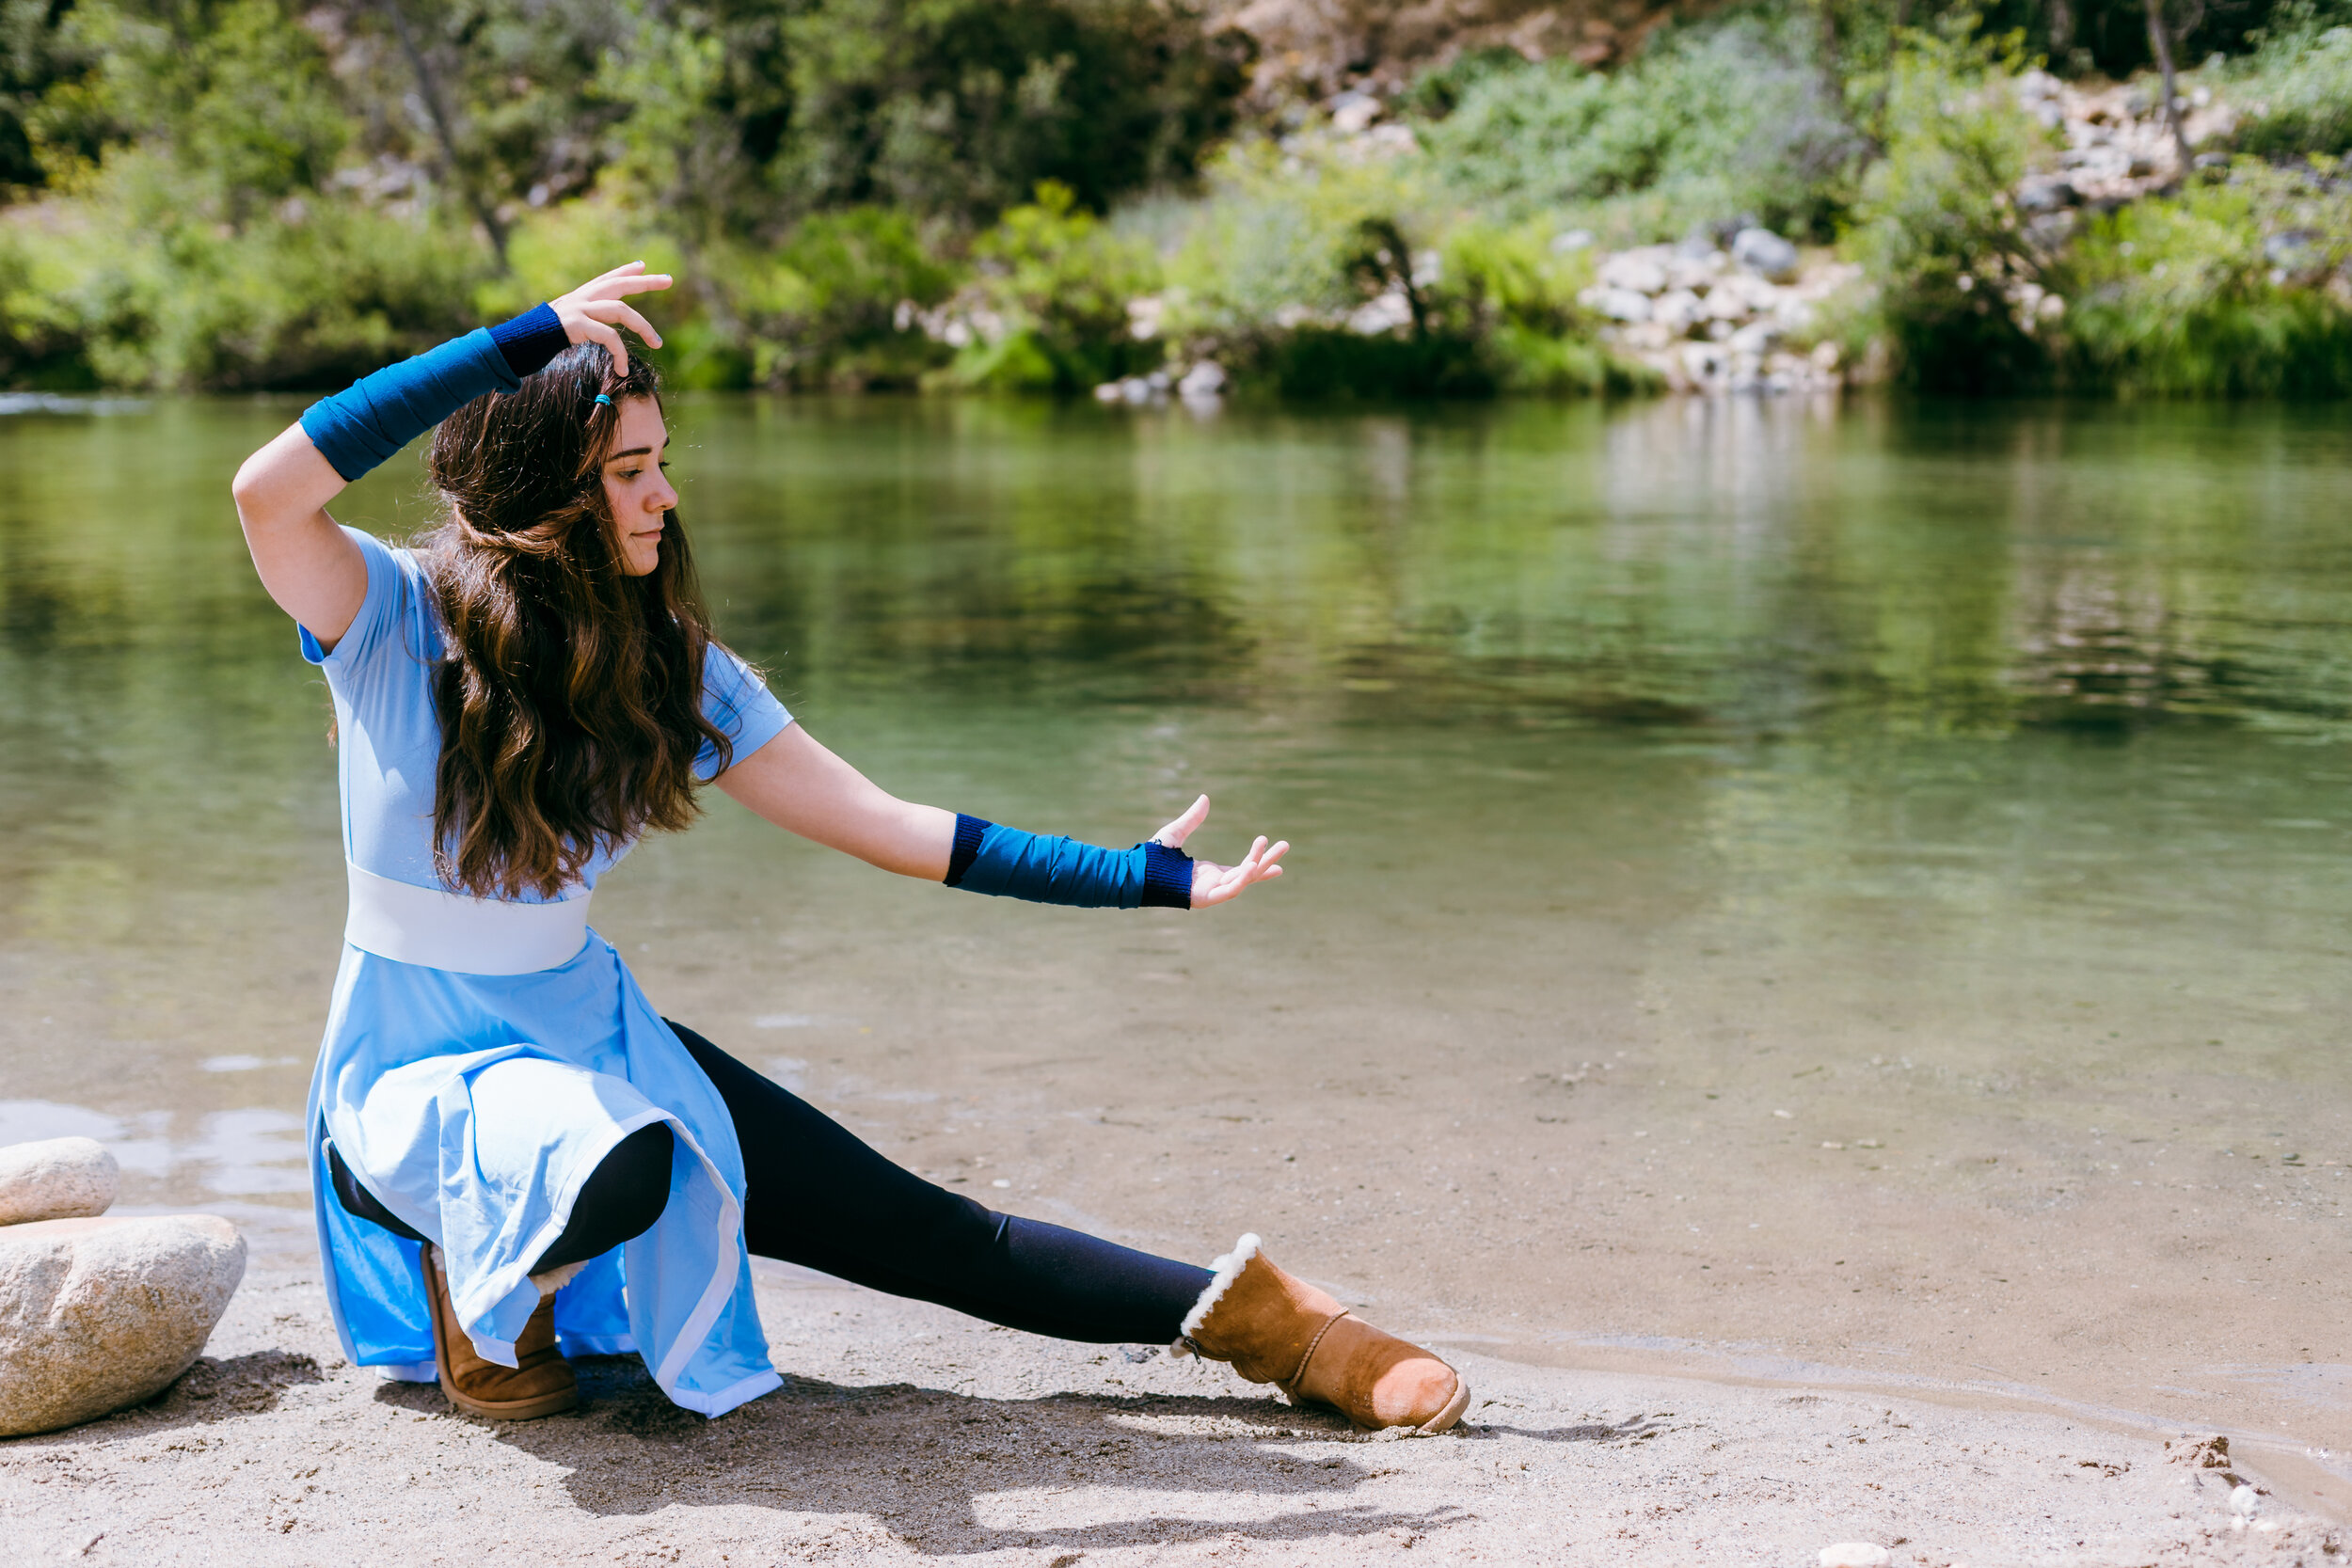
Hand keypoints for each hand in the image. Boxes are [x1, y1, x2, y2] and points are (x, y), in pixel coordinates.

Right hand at [550, 261, 671, 376]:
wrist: (522, 340)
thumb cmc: (544, 335)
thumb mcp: (568, 321)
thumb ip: (585, 317)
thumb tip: (599, 325)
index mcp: (581, 295)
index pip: (607, 278)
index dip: (626, 271)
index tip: (643, 266)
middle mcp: (582, 297)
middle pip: (619, 284)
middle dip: (646, 282)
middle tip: (669, 280)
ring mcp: (580, 308)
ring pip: (621, 311)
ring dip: (643, 326)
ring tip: (657, 343)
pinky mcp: (578, 324)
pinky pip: (609, 337)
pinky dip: (619, 354)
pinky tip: (622, 369)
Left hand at [1150, 795, 1287, 908]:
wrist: (1138, 873)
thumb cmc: (1153, 857)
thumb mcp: (1177, 832)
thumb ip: (1192, 818)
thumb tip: (1205, 798)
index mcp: (1209, 873)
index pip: (1240, 869)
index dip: (1258, 860)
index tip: (1272, 849)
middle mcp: (1213, 884)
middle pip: (1248, 874)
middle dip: (1267, 861)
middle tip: (1286, 846)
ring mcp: (1210, 893)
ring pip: (1243, 881)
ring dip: (1260, 866)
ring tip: (1276, 850)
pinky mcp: (1205, 899)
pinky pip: (1230, 890)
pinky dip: (1243, 879)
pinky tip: (1254, 865)